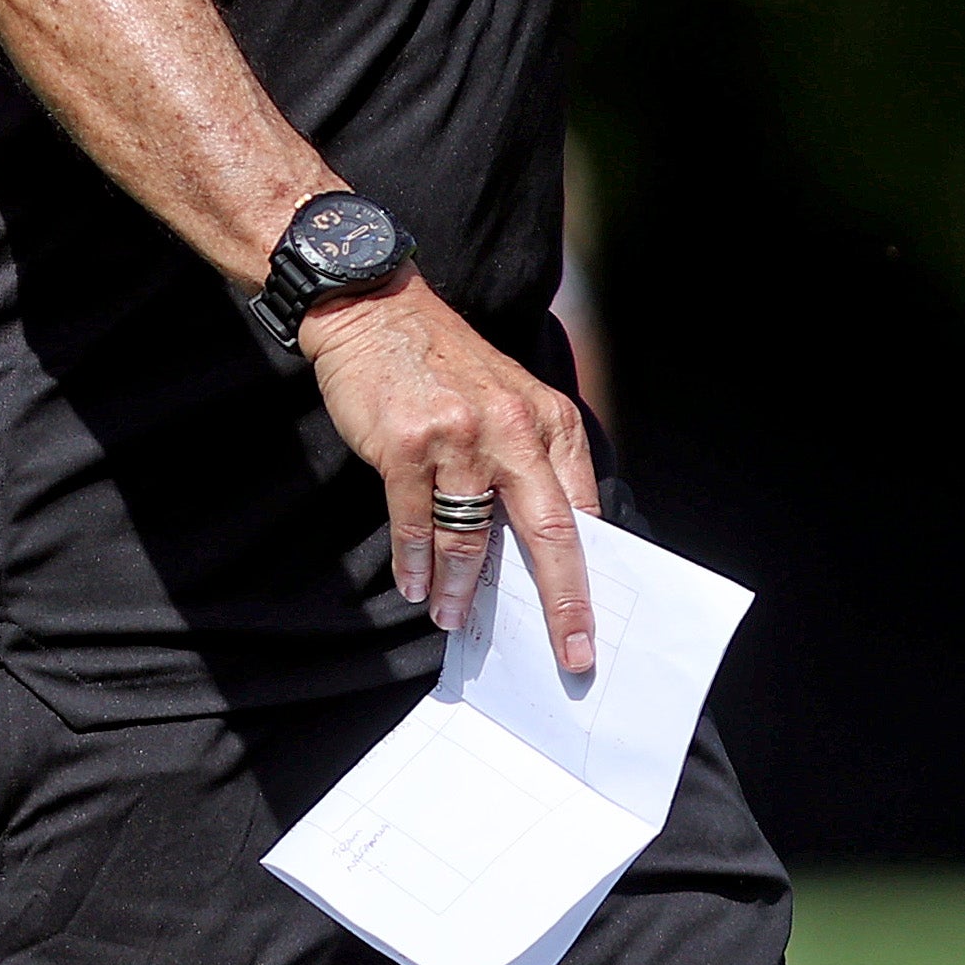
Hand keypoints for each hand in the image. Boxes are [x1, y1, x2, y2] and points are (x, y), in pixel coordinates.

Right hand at [300, 275, 604, 673]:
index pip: (582, 512)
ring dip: (463, 591)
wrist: (375, 310)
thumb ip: (530, 465)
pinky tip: (415, 586)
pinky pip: (416, 525)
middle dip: (562, 603)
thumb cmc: (444, 367)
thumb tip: (538, 553)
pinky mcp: (408, 446)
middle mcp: (513, 428)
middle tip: (569, 654)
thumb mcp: (509, 401)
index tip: (590, 625)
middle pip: (549, 533)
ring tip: (453, 619)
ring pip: (472, 539)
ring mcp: (460, 437)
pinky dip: (415, 565)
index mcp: (549, 421)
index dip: (589, 575)